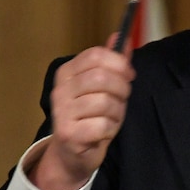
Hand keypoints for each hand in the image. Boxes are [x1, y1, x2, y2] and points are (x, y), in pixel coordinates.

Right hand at [28, 33, 134, 189]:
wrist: (72, 153)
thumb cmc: (91, 116)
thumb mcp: (102, 86)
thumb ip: (112, 62)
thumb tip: (122, 37)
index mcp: (67, 72)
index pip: (96, 55)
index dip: (119, 63)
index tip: (128, 75)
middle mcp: (60, 89)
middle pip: (102, 77)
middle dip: (122, 88)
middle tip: (122, 99)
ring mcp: (62, 112)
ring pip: (105, 102)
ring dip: (117, 112)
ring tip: (112, 117)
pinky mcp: (68, 133)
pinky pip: (102, 125)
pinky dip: (111, 129)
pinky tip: (104, 131)